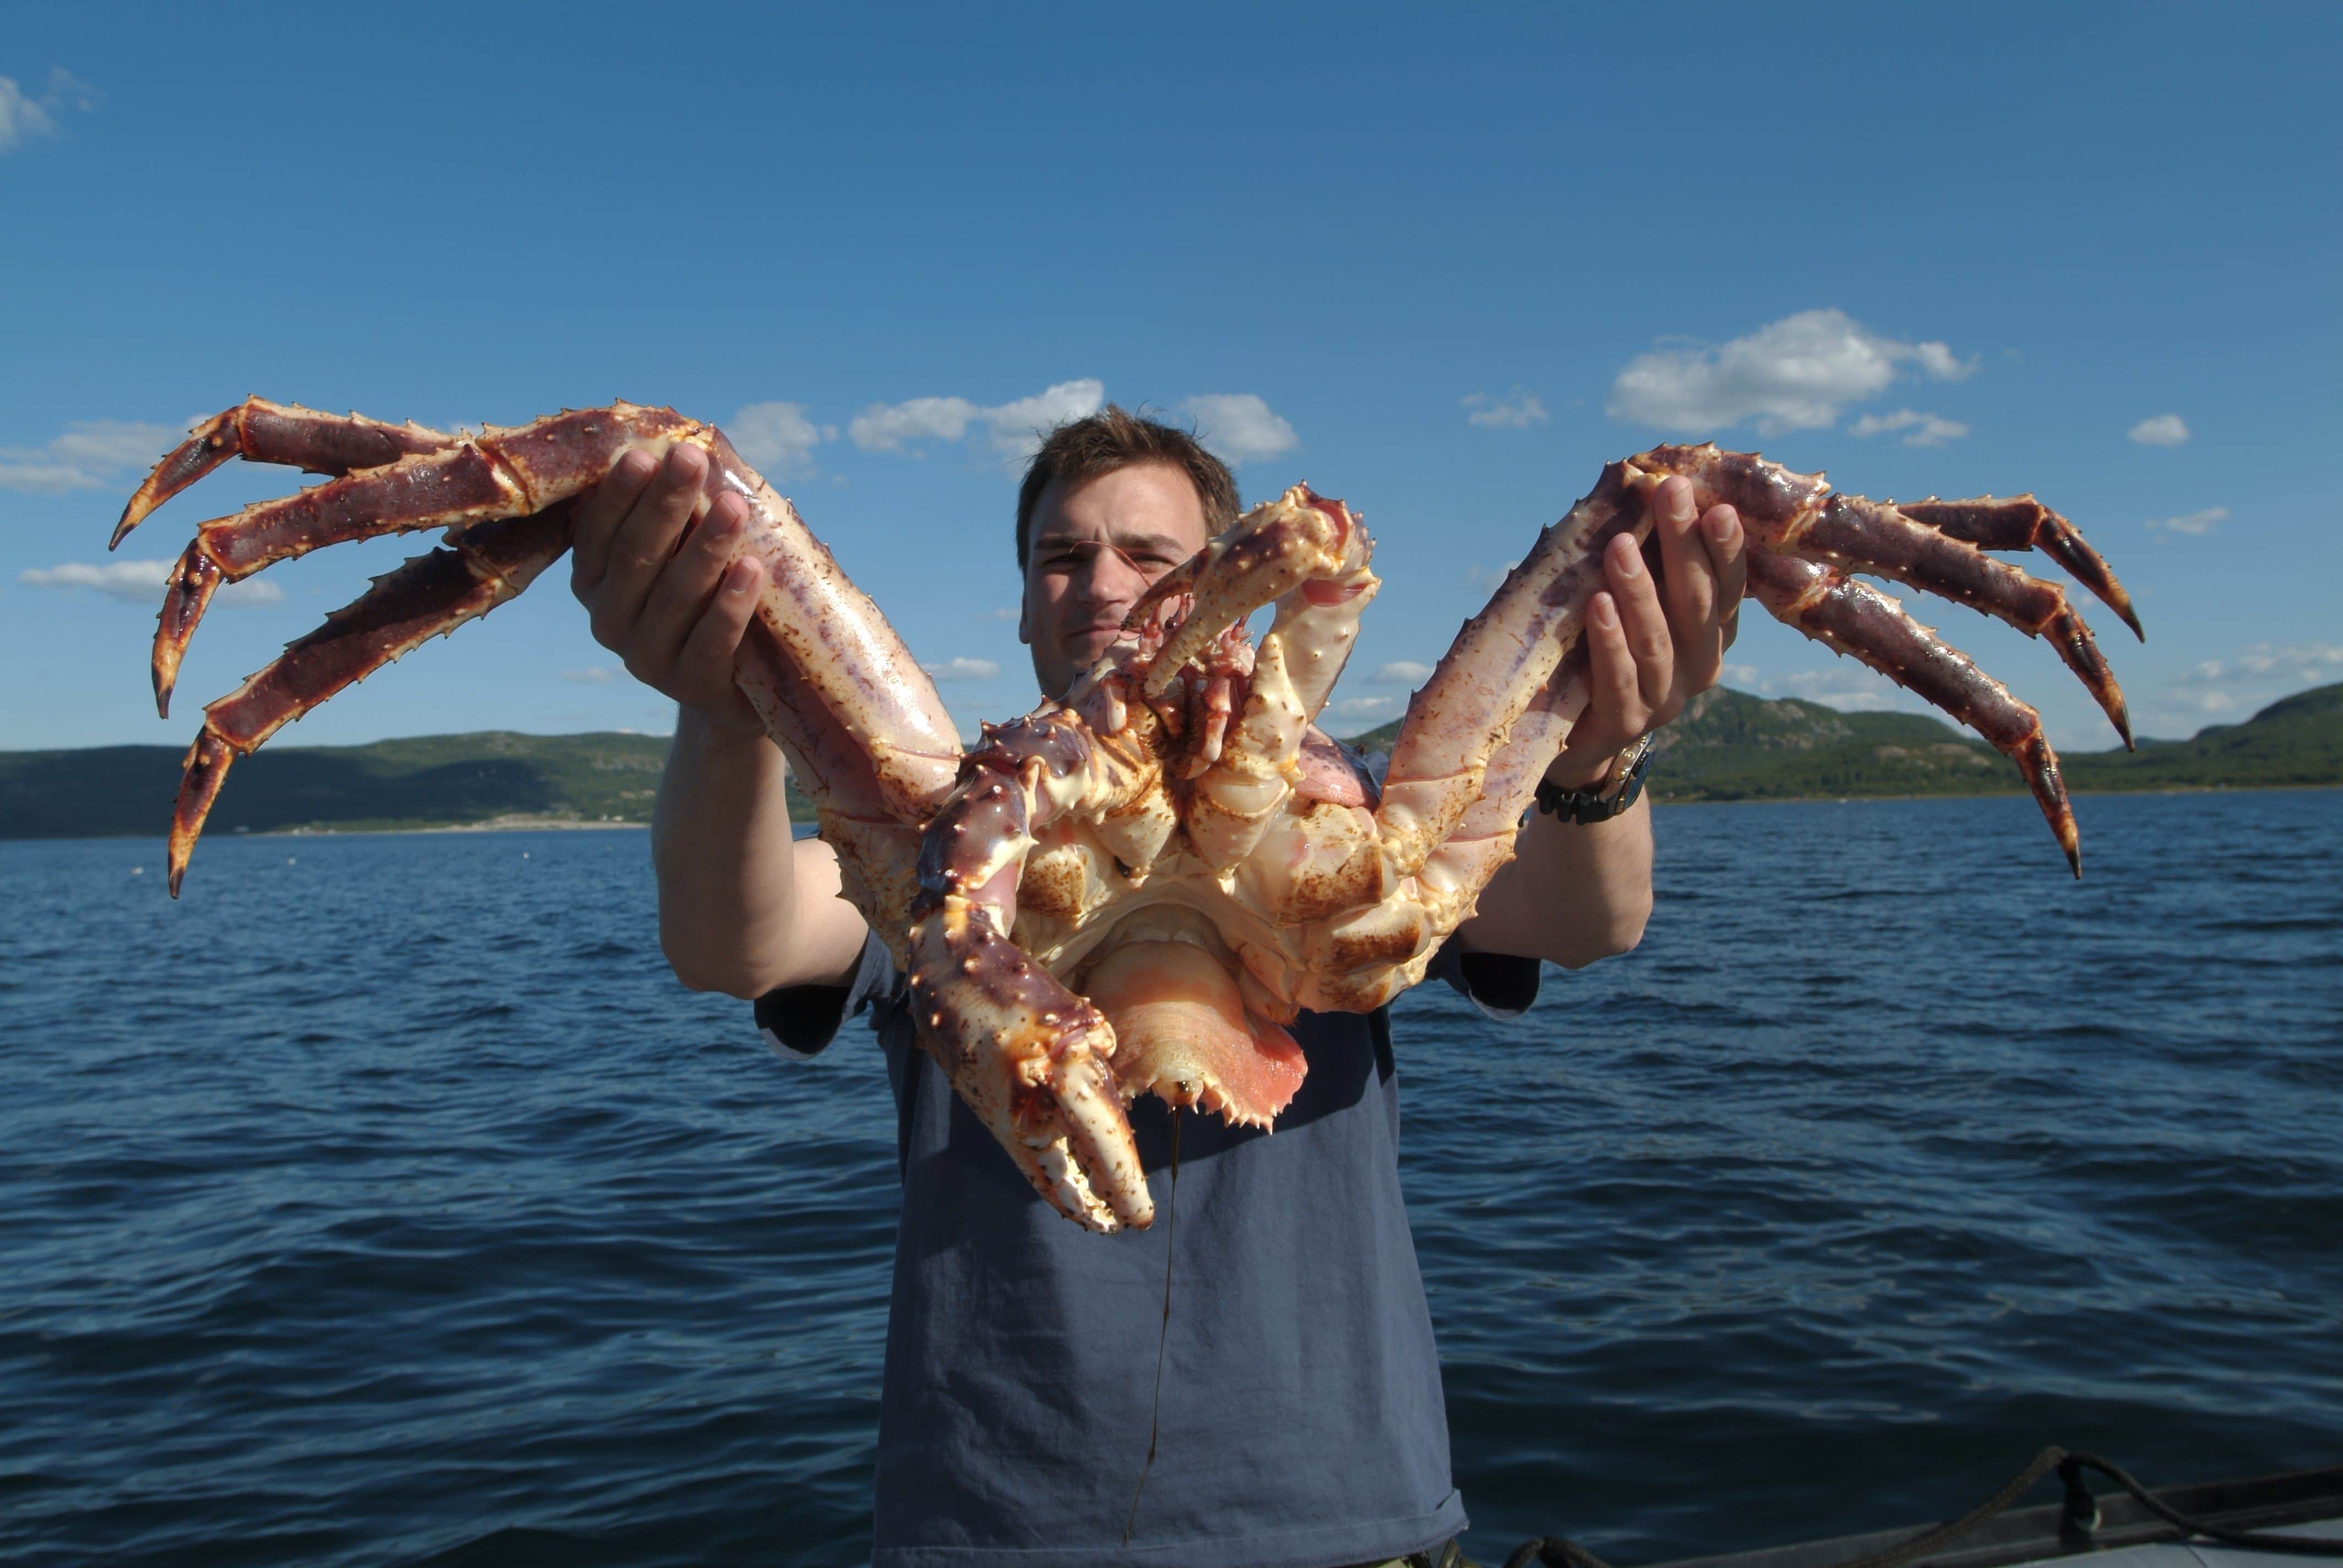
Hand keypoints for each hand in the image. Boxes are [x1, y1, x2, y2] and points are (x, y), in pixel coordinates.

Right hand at [570, 443, 767, 734]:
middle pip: (635, 557)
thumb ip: (682, 511)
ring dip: (705, 548)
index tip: (645, 454)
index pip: (598, 532)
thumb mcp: (685, 551)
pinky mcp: (691, 687)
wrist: (737, 684)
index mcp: (594, 580)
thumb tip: (699, 441)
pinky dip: (730, 605)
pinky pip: (711, 642)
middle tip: (691, 460)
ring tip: (733, 507)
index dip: (620, 494)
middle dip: (664, 504)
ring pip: (673, 597)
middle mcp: (609, 620)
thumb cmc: (705, 597)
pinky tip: (752, 569)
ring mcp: (647, 659)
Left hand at [1550, 476, 1745, 786]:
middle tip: (1669, 493)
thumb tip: (1639, 481)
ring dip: (1639, 589)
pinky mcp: (1626, 722)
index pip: (1727, 585)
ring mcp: (1665, 699)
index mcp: (1711, 632)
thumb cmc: (1606, 645)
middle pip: (1697, 603)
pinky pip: (1619, 679)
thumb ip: (1645, 555)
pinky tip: (1597, 604)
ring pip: (1657, 640)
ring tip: (1618, 546)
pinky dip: (1609, 640)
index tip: (1718, 505)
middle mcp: (1699, 664)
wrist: (1573, 732)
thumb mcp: (1634, 599)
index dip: (1725, 547)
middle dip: (1683, 544)